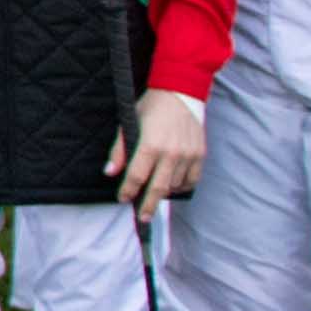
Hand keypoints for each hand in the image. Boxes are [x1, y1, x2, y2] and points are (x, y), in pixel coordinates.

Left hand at [110, 85, 207, 210]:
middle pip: (158, 188)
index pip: (136, 176)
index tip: (122, 199)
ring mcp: (188, 155)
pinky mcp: (200, 154)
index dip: (128, 191)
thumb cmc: (151, 107)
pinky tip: (173, 186)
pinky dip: (182, 186)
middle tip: (143, 218)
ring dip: (164, 193)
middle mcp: (171, 153)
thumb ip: (119, 149)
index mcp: (150, 145)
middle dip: (148, 205)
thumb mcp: (128, 123)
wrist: (181, 91)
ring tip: (155, 196)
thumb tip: (110, 172)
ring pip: (175, 185)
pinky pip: (192, 180)